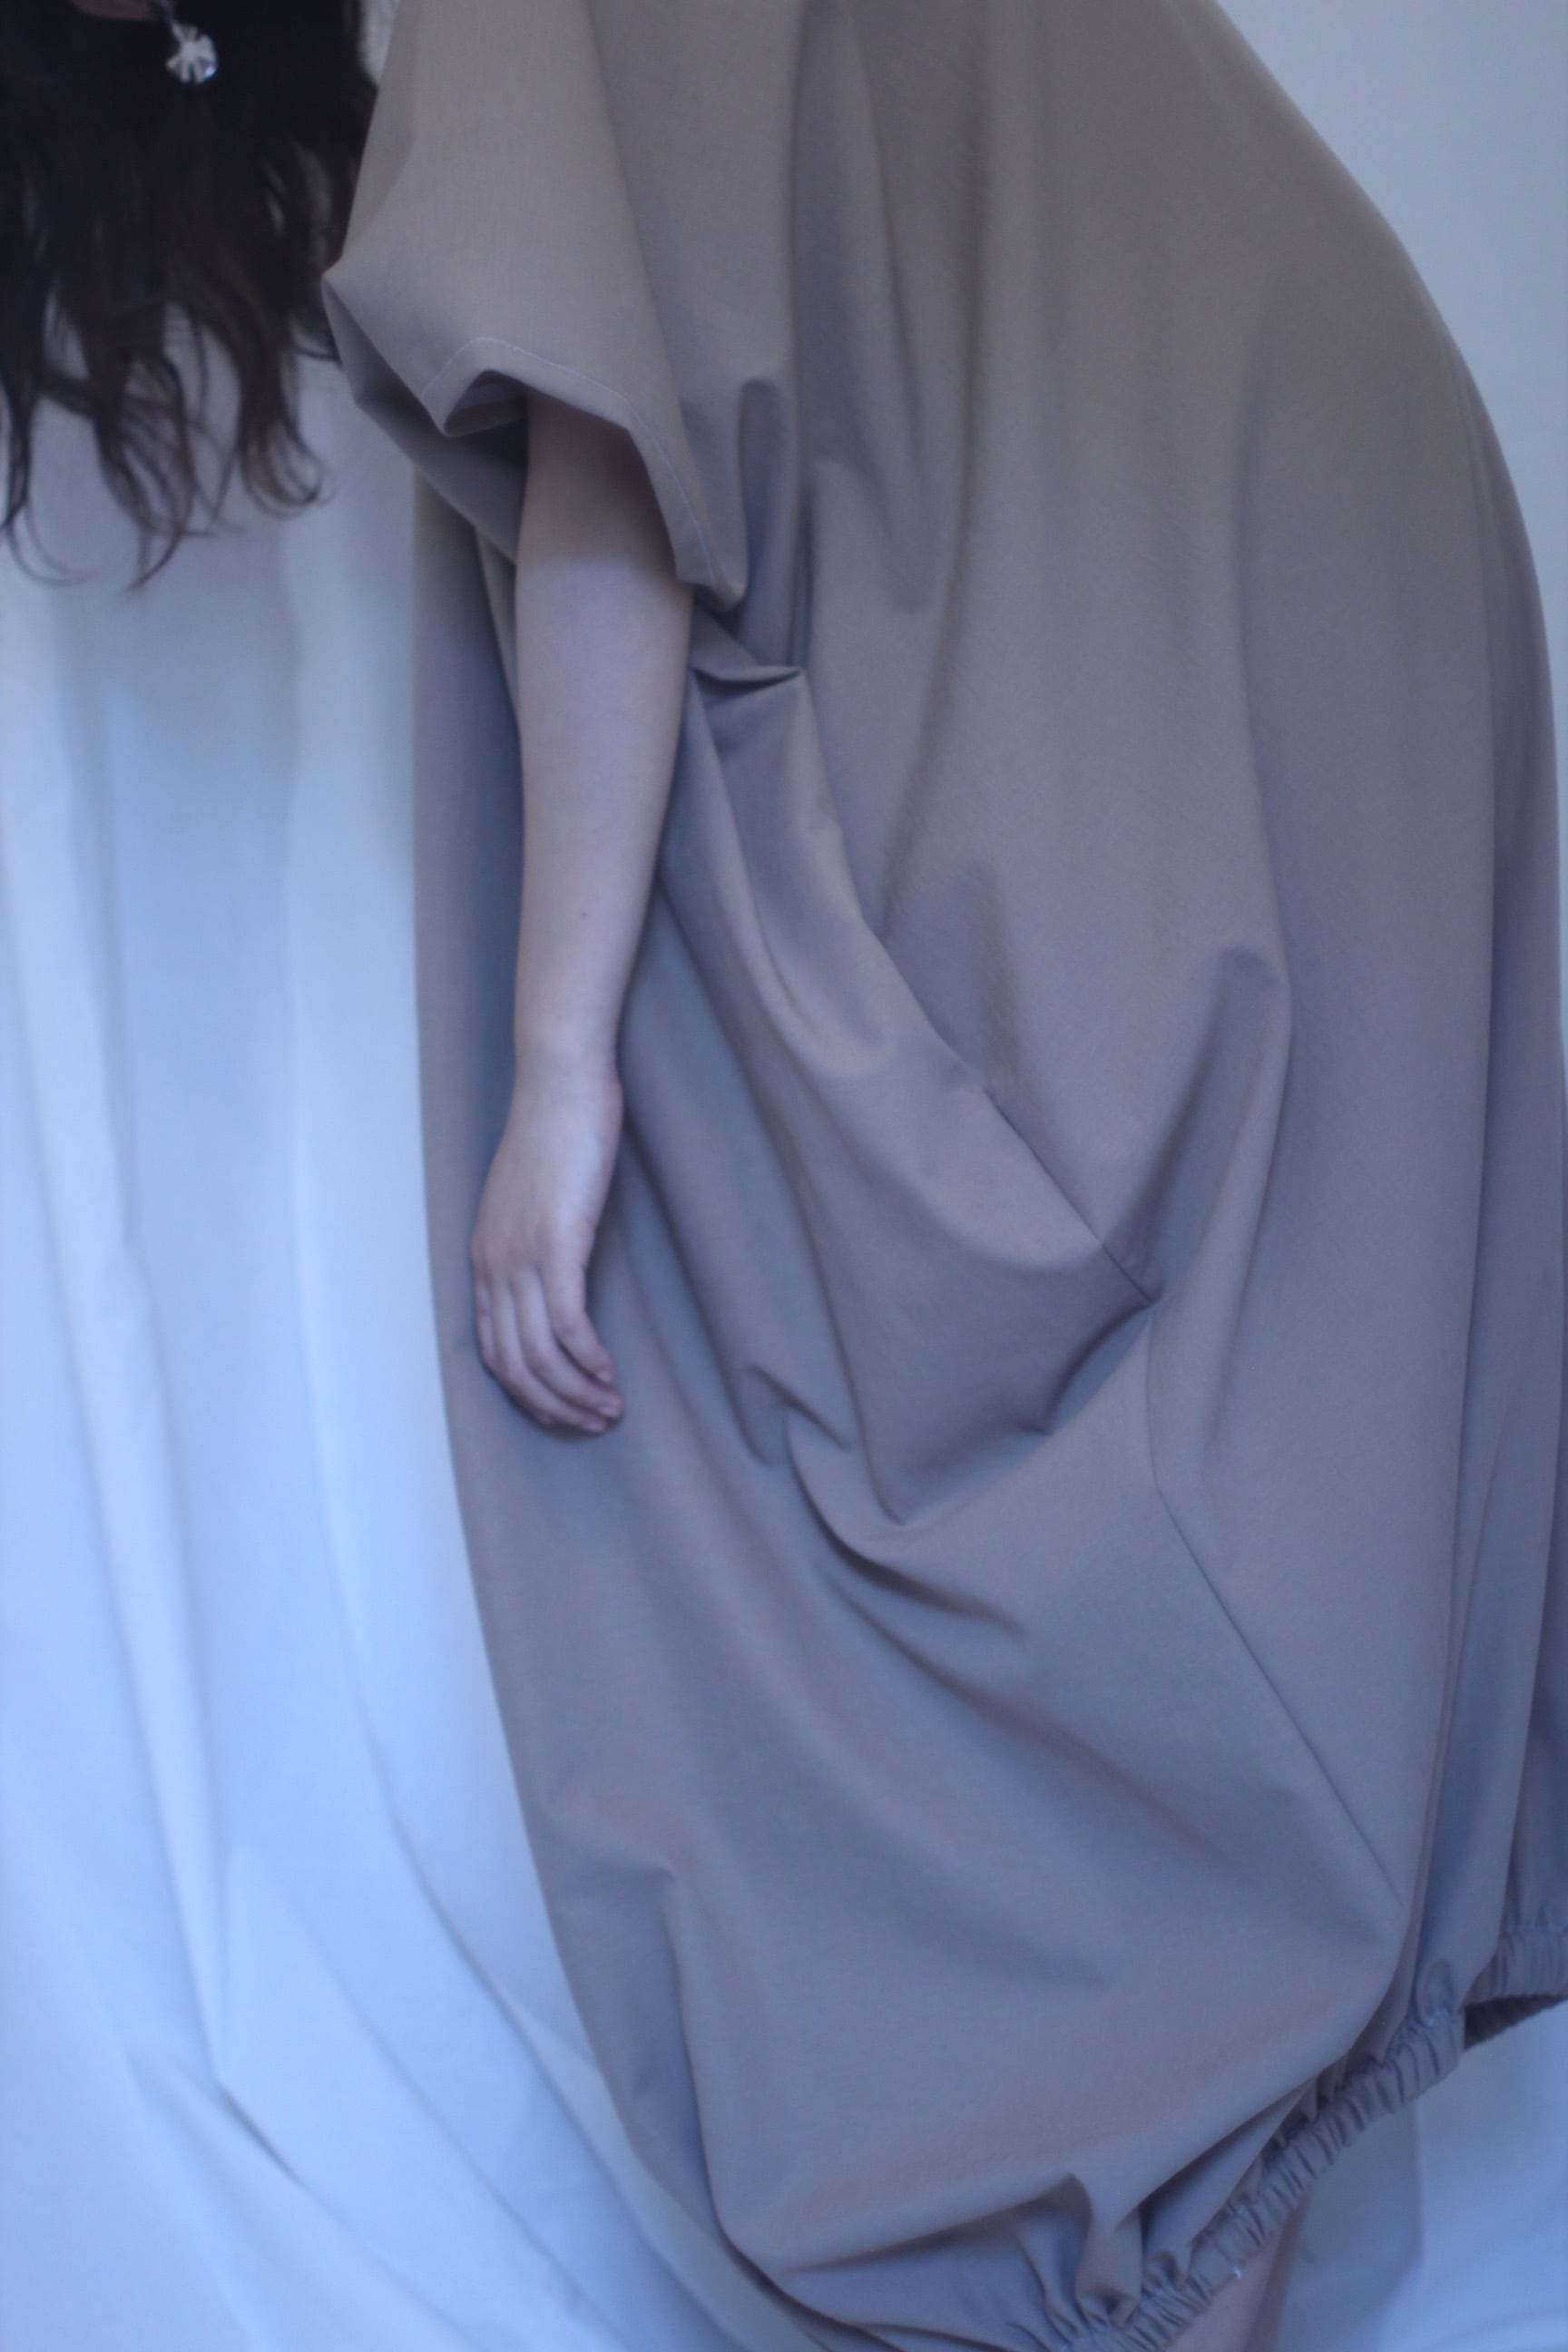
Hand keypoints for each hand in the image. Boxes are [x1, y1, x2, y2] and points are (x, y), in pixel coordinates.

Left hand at [470, 1049, 625, 1432]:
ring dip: (576, 1393)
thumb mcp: (532, 1199)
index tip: (563, 1409)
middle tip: (593, 1422)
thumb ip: (534, 1243)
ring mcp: (521, 1258)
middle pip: (514, 1365)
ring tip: (610, 1409)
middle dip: (554, 1406)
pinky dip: (589, 1360)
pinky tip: (610, 1373)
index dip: (528, 1393)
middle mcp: (493, 1266)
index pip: (494, 1351)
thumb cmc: (556, 1133)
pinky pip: (569, 1325)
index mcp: (484, 1258)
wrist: (560, 1084)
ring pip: (540, 1355)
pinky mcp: (556, 1246)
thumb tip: (558, 1280)